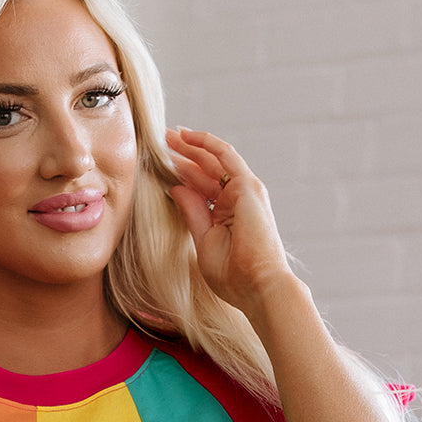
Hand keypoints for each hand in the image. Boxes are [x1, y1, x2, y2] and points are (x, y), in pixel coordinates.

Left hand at [166, 127, 293, 323]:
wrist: (258, 285)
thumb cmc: (233, 276)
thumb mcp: (204, 240)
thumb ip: (191, 212)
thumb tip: (175, 188)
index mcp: (227, 216)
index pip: (203, 188)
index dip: (184, 174)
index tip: (163, 165)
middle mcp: (237, 200)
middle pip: (207, 171)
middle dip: (185, 155)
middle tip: (163, 141)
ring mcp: (244, 192)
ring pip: (214, 160)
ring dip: (192, 146)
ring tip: (169, 135)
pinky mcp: (248, 186)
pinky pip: (226, 155)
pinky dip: (207, 143)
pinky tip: (188, 136)